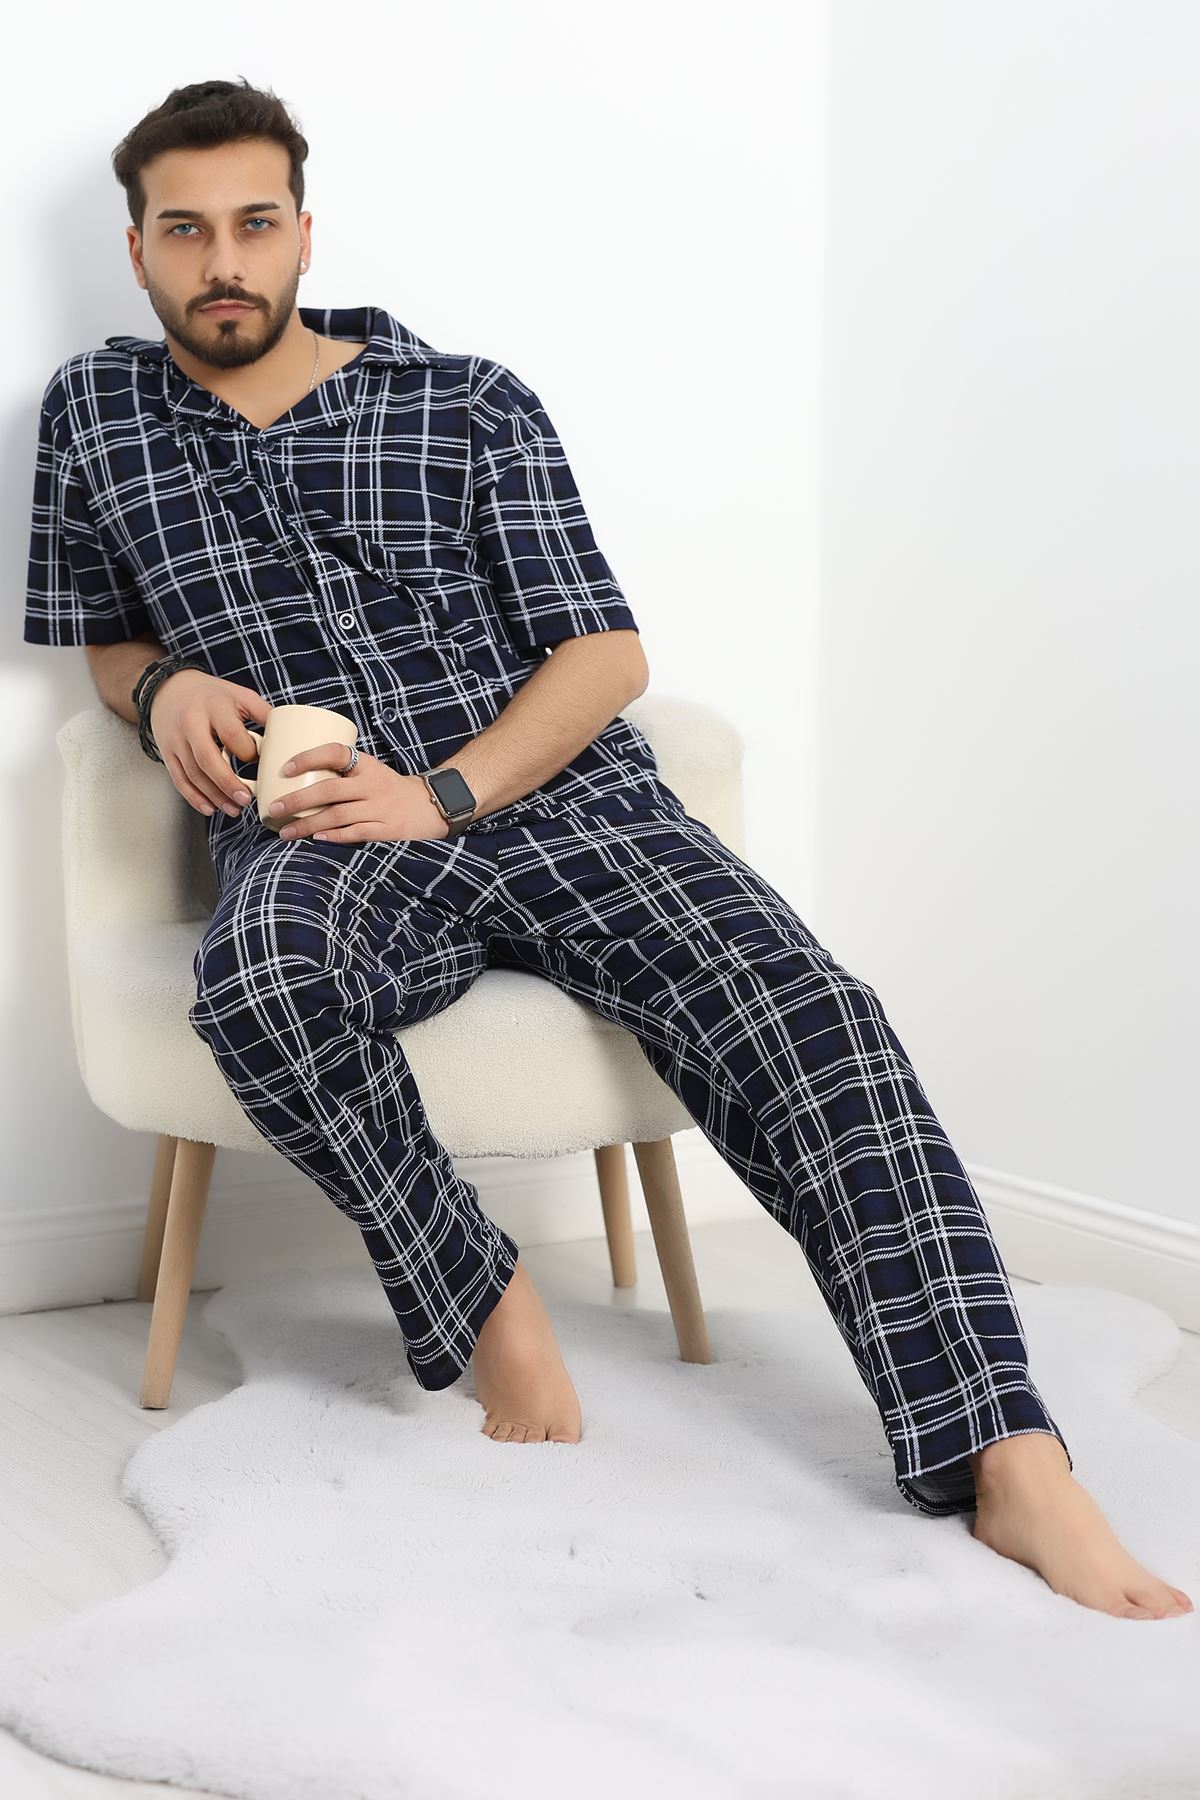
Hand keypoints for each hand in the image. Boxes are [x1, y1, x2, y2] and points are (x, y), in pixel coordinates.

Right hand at [149, 670, 272, 817]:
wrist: (169, 689)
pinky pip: (179, 779)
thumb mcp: (239, 695)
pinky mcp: (166, 752)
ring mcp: (176, 739)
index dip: (248, 752)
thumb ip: (264, 714)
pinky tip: (210, 808)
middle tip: (246, 800)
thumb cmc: (211, 694)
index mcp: (214, 707)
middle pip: (208, 759)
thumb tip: (292, 736)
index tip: (259, 761)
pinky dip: (194, 797)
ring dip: (214, 796)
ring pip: (193, 774)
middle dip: (228, 784)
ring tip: (234, 809)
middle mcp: (191, 723)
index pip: (231, 735)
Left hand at [267, 743, 450, 843]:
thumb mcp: (369, 771)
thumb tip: (293, 779)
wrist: (429, 805)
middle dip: (298, 800)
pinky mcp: (387, 828)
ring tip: (286, 832)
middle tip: (274, 809)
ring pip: (338, 815)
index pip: (335, 753)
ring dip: (308, 824)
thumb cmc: (387, 788)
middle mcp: (372, 784)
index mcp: (365, 764)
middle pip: (329, 790)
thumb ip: (341, 773)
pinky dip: (335, 836)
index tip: (285, 769)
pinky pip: (356, 832)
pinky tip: (317, 839)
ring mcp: (380, 807)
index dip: (308, 758)